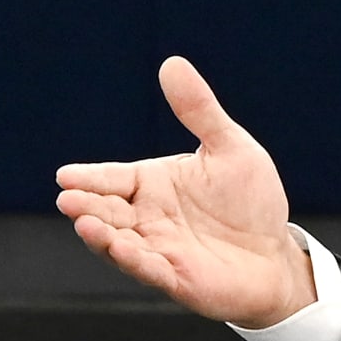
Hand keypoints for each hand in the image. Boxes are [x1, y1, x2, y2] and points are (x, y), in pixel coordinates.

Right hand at [56, 57, 316, 327]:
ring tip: (86, 223)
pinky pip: (148, 269)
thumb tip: (172, 63)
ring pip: (119, 242)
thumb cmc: (251, 202)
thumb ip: (200, 111)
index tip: (66, 175)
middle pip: (108, 210)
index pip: (113, 178)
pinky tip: (123, 249)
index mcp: (152, 184)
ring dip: (101, 235)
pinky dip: (133, 260)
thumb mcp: (231, 148)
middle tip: (68, 199)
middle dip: (87, 205)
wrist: (275, 253)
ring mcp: (158, 249)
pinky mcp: (175, 277)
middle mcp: (147, 217)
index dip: (90, 177)